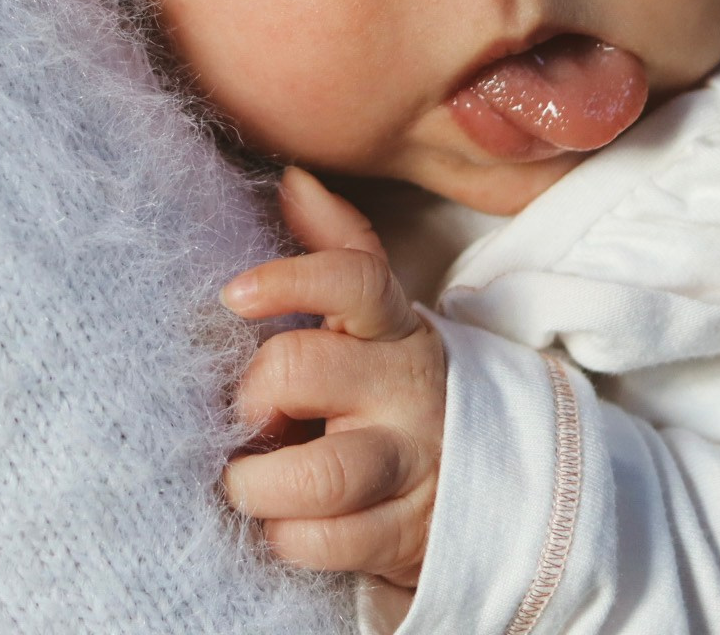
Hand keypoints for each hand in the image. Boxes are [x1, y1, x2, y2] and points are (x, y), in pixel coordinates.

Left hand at [220, 167, 445, 588]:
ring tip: (248, 479)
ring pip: (318, 472)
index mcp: (392, 325)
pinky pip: (325, 541)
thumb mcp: (377, 320)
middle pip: (305, 369)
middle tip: (244, 416)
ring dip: (258, 482)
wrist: (485, 490)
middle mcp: (404, 386)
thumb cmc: (392, 390)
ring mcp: (408, 462)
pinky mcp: (403, 533)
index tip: (234, 295)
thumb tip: (292, 179)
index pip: (352, 278)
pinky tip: (285, 524)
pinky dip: (287, 538)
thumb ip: (336, 250)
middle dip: (251, 396)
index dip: (290, 279)